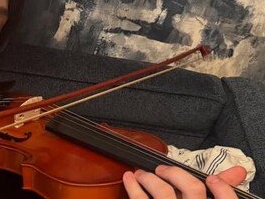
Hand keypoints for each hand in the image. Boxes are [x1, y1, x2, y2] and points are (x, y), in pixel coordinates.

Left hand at [122, 165, 246, 197]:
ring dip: (150, 178)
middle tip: (162, 170)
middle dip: (175, 173)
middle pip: (193, 189)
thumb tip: (235, 172)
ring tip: (141, 174)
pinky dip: (133, 187)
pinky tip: (129, 179)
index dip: (222, 186)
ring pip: (164, 192)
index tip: (211, 179)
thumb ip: (219, 197)